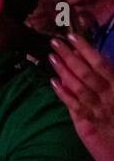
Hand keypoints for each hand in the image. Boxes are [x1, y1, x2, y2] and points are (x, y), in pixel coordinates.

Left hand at [50, 33, 113, 160]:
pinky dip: (64, 94)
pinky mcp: (91, 124)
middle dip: (70, 56)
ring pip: (80, 87)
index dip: (86, 49)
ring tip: (52, 57)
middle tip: (55, 42)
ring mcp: (101, 110)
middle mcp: (111, 97)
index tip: (72, 36)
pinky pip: (76, 107)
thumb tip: (96, 57)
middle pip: (87, 73)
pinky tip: (53, 83)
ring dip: (64, 71)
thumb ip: (110, 77)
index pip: (102, 63)